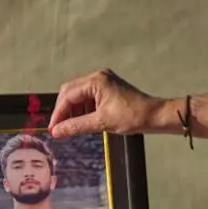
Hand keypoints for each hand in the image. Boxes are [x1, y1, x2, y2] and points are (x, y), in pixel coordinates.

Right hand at [48, 69, 167, 137]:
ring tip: (71, 127)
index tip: (53, 129)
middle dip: (63, 110)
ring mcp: (103, 80)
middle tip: (59, 129)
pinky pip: (87, 96)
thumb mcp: (101, 123)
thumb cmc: (131, 116)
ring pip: (77, 94)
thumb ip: (75, 126)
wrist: (154, 115)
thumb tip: (56, 132)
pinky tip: (83, 120)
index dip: (58, 114)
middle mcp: (98, 76)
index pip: (67, 96)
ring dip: (72, 110)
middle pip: (69, 92)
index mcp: (96, 81)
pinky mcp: (107, 87)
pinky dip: (82, 108)